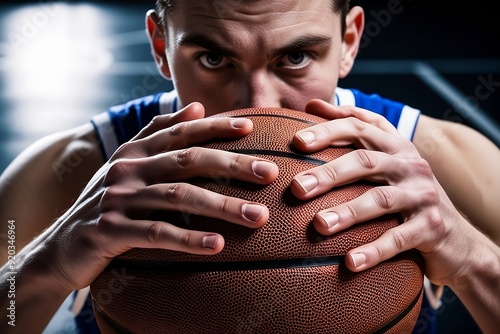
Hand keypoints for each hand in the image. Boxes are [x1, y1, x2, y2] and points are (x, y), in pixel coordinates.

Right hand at [39, 102, 277, 290]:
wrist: (60, 245)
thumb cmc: (107, 203)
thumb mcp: (128, 164)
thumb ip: (158, 133)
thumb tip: (195, 106)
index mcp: (134, 151)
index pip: (180, 132)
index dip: (215, 127)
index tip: (251, 128)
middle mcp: (127, 169)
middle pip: (187, 161)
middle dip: (232, 165)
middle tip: (269, 173)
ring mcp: (117, 198)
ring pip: (179, 197)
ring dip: (222, 207)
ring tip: (258, 217)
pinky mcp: (110, 231)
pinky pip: (157, 233)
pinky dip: (188, 239)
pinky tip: (217, 245)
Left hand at [289, 99, 469, 286]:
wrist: (457, 237)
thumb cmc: (407, 194)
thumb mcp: (386, 161)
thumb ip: (353, 134)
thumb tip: (311, 105)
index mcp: (395, 146)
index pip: (360, 127)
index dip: (329, 129)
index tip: (297, 141)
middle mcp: (410, 165)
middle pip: (365, 162)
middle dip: (328, 173)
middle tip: (296, 188)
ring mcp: (423, 195)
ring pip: (380, 200)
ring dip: (347, 213)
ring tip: (319, 225)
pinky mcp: (432, 227)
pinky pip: (398, 239)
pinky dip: (373, 251)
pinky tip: (349, 263)